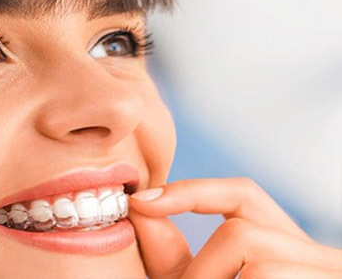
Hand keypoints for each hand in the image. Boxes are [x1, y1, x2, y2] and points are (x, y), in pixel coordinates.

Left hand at [129, 177, 341, 278]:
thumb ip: (175, 256)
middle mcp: (314, 257)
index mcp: (282, 248)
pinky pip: (265, 278)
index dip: (191, 192)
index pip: (243, 195)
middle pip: (241, 232)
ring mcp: (327, 277)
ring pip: (255, 263)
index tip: (142, 202)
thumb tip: (140, 209)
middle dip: (199, 272)